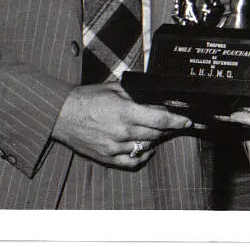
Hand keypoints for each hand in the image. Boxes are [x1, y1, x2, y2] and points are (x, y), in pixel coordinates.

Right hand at [52, 82, 191, 169]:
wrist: (62, 114)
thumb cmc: (87, 98)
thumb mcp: (114, 88)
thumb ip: (136, 94)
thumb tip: (155, 98)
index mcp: (125, 111)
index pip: (160, 119)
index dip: (177, 121)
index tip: (187, 121)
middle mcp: (122, 131)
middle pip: (156, 133)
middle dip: (167, 128)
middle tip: (172, 122)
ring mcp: (114, 146)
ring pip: (146, 146)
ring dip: (155, 139)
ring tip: (157, 131)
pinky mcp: (107, 157)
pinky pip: (132, 161)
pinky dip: (143, 155)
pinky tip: (146, 148)